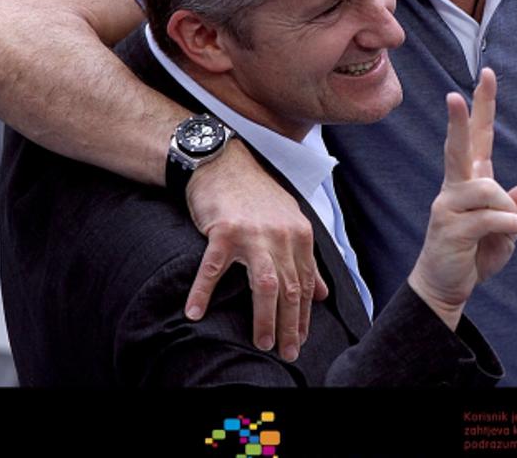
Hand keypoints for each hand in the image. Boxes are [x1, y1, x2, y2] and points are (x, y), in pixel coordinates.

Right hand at [183, 139, 326, 362]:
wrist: (224, 162)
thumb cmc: (256, 195)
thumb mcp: (290, 222)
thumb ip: (305, 258)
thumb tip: (322, 293)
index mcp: (300, 236)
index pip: (306, 283)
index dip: (305, 315)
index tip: (301, 339)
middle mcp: (282, 236)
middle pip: (291, 289)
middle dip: (292, 325)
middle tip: (288, 353)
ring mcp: (253, 235)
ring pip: (265, 285)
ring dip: (265, 318)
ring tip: (263, 343)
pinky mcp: (224, 232)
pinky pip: (213, 269)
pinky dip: (203, 293)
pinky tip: (194, 313)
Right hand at [408, 68, 516, 328]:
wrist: (445, 287)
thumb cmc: (474, 253)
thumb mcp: (507, 230)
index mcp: (470, 180)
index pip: (477, 136)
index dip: (482, 106)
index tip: (487, 74)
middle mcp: (455, 187)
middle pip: (458, 146)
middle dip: (459, 120)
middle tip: (456, 95)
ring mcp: (449, 206)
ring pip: (487, 189)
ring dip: (509, 209)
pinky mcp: (450, 228)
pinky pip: (492, 218)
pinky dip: (514, 223)